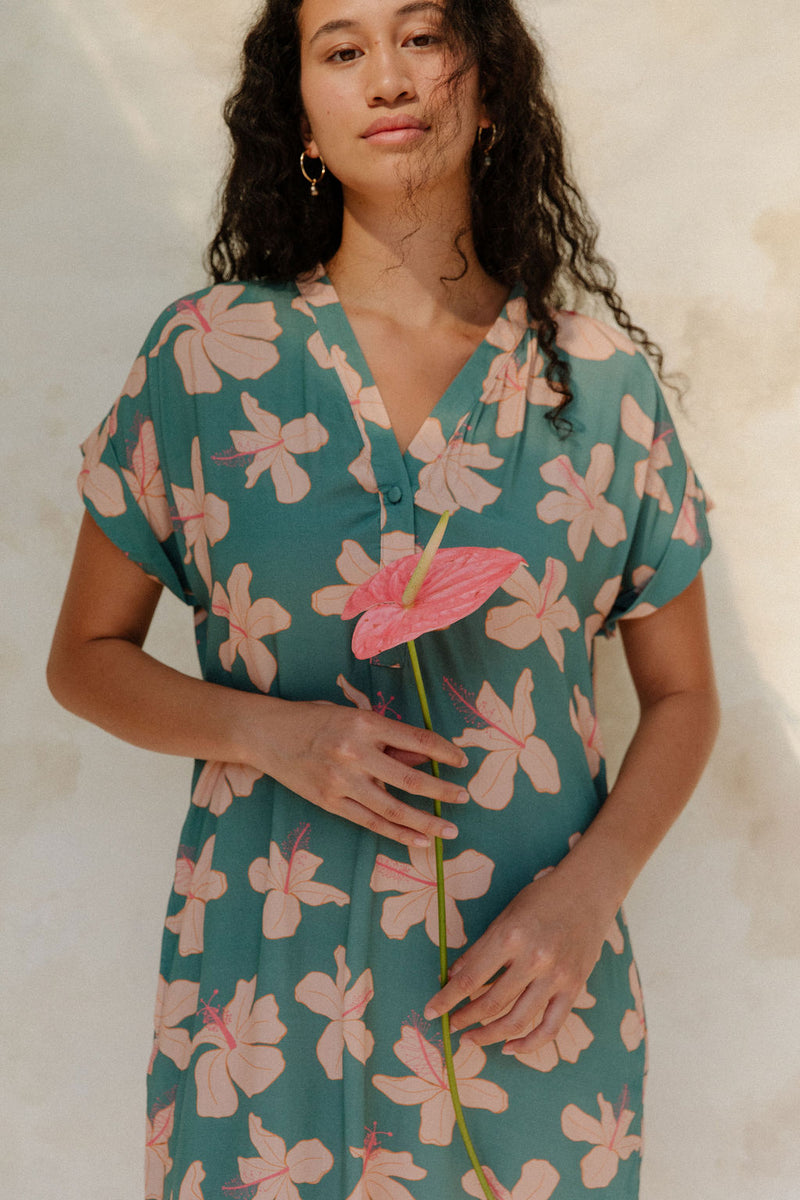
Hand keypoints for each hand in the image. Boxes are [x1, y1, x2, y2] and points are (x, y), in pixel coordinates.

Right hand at [254, 700, 468, 847]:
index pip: (417, 738)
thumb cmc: (313, 719)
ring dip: (426, 820)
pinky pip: (370, 822)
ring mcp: (341, 780)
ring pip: (393, 807)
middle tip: (464, 798)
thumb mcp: (352, 716)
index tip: (462, 761)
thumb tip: (423, 757)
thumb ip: (386, 737)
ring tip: (448, 828)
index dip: (443, 751)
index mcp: (364, 723)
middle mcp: (354, 752)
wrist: (265, 733)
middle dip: (442, 791)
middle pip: (410, 779)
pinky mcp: (329, 801)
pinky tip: (419, 840)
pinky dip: (397, 833)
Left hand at [423, 865, 617, 1054]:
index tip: (431, 1012)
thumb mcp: (505, 915)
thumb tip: (455, 977)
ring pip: (517, 1020)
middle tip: (451, 1025)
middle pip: (491, 1003)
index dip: (447, 999)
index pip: (471, 977)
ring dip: (489, 1035)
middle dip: (465, 1018)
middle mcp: (534, 959)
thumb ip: (481, 949)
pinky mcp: (575, 988)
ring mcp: (557, 976)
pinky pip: (550, 1027)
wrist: (589, 891)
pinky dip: (528, 1044)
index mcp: (510, 936)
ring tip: (472, 1039)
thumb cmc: (541, 897)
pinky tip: (509, 1047)